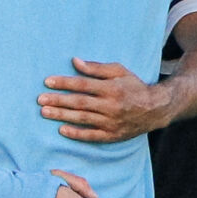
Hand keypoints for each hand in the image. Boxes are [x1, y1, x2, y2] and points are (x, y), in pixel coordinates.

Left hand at [39, 59, 170, 142]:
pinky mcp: (112, 135)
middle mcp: (111, 105)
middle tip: (40, 99)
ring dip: (62, 116)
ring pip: (82, 118)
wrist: (155, 109)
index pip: (83, 84)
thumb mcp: (119, 71)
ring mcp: (111, 122)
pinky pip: (92, 136)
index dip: (64, 83)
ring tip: (45, 112)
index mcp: (111, 88)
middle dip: (58, 100)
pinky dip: (77, 134)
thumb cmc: (133, 86)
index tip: (47, 82)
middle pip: (79, 102)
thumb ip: (96, 68)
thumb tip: (74, 61)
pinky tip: (62, 130)